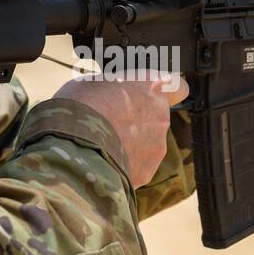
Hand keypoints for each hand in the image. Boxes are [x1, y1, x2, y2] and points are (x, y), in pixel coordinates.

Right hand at [54, 72, 189, 187]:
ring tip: (101, 145)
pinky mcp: (146, 172)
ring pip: (148, 145)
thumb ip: (114, 88)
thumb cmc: (81, 107)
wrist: (75, 146)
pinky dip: (123, 166)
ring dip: (130, 145)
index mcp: (151, 87)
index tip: (151, 95)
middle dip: (139, 122)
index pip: (178, 87)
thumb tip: (110, 93)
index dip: (167, 92)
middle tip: (111, 123)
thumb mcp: (93, 82)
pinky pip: (137, 167)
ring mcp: (156, 146)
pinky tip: (102, 161)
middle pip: (157, 118)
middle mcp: (161, 117)